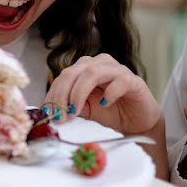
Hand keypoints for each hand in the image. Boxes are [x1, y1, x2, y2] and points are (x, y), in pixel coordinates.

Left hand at [43, 54, 159, 135]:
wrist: (137, 122)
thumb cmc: (111, 112)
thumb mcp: (85, 110)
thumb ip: (69, 107)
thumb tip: (51, 111)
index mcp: (84, 69)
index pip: (62, 78)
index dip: (53, 95)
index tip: (48, 113)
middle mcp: (98, 64)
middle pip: (72, 72)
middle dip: (62, 95)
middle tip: (60, 115)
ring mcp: (116, 70)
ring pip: (91, 72)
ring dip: (78, 93)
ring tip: (75, 111)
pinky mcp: (133, 80)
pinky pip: (119, 81)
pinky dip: (109, 93)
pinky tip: (105, 104)